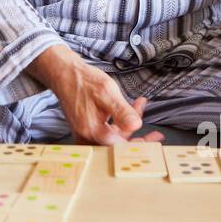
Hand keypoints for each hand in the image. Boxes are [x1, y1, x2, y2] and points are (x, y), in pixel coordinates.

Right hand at [29, 45, 161, 144]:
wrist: (64, 74)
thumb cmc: (84, 81)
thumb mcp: (107, 92)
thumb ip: (122, 111)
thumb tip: (136, 126)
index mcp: (94, 131)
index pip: (122, 148)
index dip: (141, 145)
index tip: (156, 139)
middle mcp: (88, 137)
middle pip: (118, 146)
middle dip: (138, 137)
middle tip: (155, 133)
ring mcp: (85, 134)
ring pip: (113, 138)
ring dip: (128, 126)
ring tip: (139, 107)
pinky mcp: (85, 129)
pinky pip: (106, 132)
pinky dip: (119, 123)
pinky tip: (127, 109)